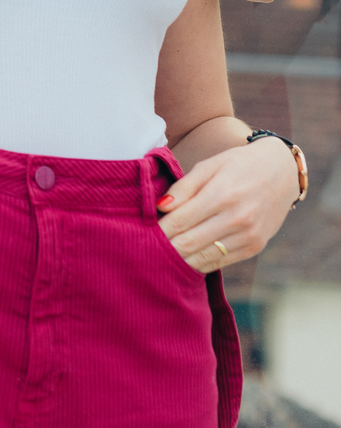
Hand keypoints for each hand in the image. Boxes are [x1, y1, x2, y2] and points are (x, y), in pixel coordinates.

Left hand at [159, 138, 299, 272]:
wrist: (282, 172)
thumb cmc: (239, 165)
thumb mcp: (210, 166)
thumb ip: (183, 187)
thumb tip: (160, 207)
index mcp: (222, 194)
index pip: (181, 221)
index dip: (159, 230)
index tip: (144, 233)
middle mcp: (236, 218)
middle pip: (189, 243)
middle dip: (165, 247)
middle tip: (148, 248)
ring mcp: (248, 236)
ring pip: (204, 258)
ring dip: (181, 259)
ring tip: (163, 256)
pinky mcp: (255, 247)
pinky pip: (220, 262)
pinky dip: (200, 262)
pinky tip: (187, 257)